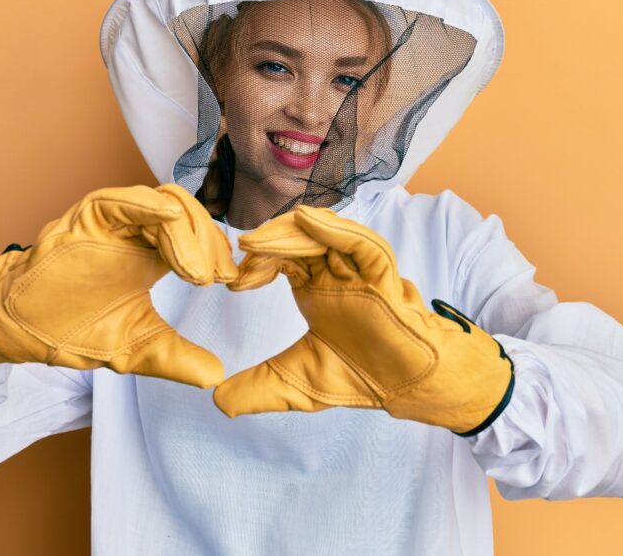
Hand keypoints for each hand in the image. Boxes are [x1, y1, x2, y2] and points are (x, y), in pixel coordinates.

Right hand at [0, 184, 235, 386]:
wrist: (23, 330)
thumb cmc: (74, 329)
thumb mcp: (137, 347)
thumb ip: (176, 357)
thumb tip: (216, 377)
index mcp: (155, 252)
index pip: (199, 237)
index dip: (217, 254)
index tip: (233, 282)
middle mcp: (138, 229)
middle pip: (189, 216)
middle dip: (209, 244)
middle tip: (219, 276)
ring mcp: (114, 220)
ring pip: (164, 205)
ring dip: (188, 234)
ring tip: (197, 271)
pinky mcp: (88, 217)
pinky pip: (123, 201)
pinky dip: (149, 206)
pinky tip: (170, 221)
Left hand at [213, 206, 513, 433]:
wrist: (405, 389)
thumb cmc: (360, 377)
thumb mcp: (295, 384)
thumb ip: (258, 389)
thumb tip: (217, 403)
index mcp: (315, 289)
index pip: (280, 260)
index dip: (256, 265)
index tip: (233, 283)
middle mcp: (336, 273)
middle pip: (298, 240)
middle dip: (267, 243)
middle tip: (240, 253)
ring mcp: (360, 271)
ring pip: (324, 235)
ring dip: (290, 233)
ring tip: (259, 242)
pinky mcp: (383, 277)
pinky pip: (360, 243)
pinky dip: (334, 229)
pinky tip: (306, 219)